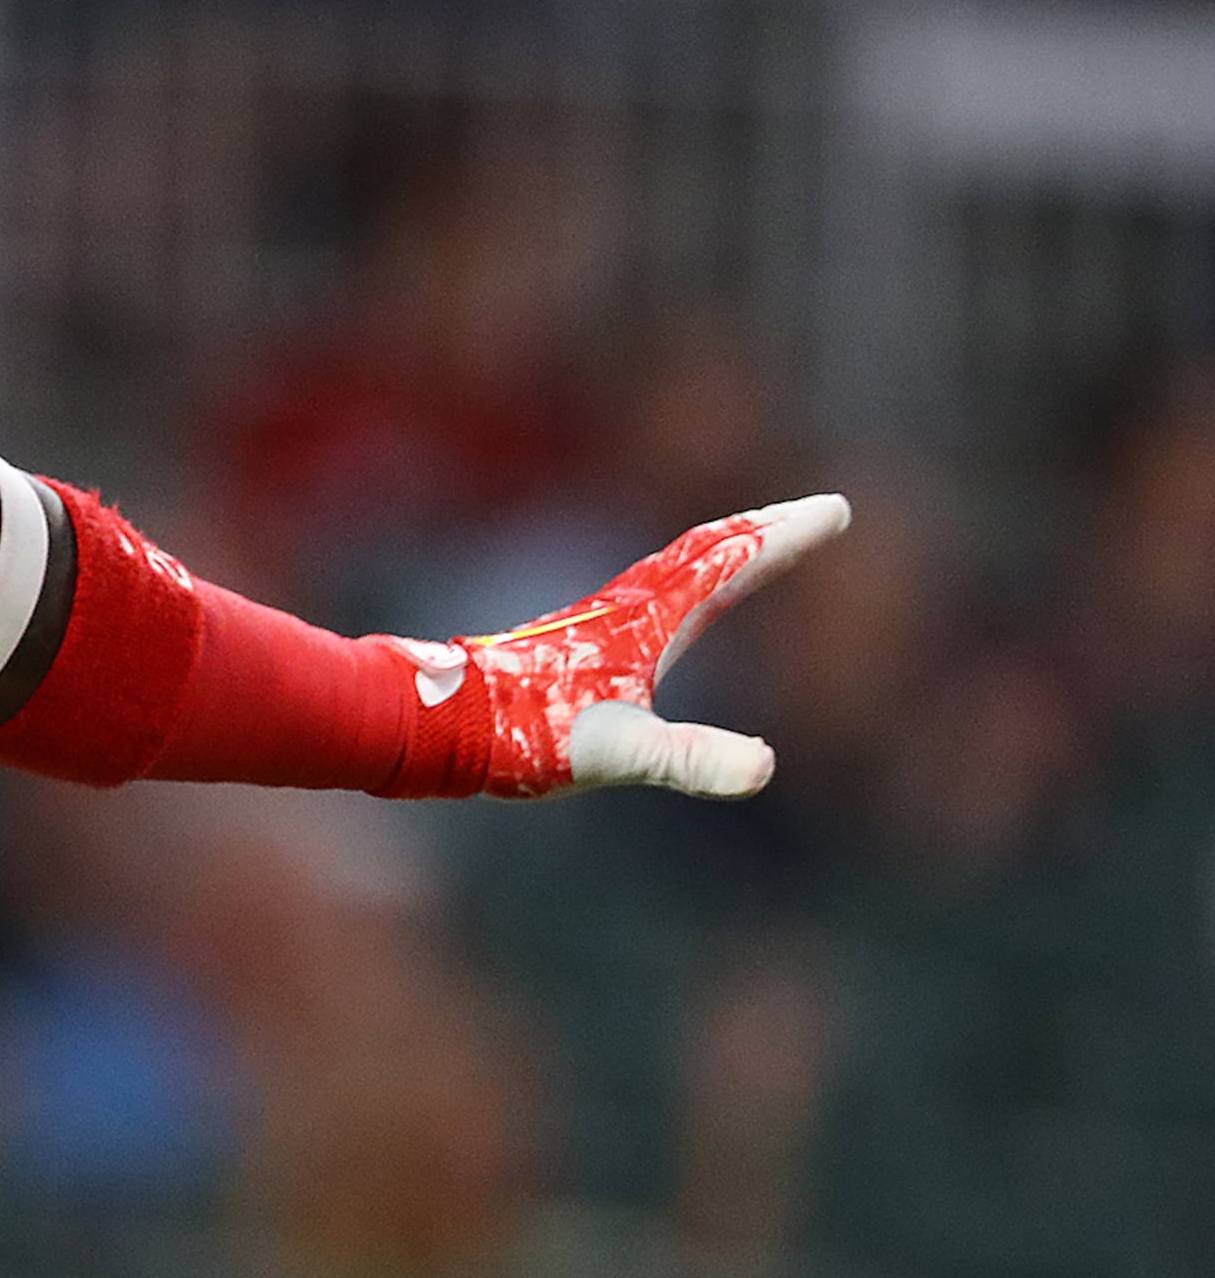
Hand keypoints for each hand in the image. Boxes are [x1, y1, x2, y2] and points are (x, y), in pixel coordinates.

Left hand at [394, 494, 851, 798]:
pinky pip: (647, 593)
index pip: (730, 564)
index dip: (785, 538)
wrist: (441, 720)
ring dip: (721, 550)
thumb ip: (691, 759)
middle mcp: (626, 608)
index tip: (837, 510)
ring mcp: (599, 622)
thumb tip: (764, 767)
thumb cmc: (526, 734)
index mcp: (648, 621)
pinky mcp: (576, 642)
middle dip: (763, 531)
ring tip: (753, 544)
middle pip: (705, 551)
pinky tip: (673, 603)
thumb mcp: (620, 753)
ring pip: (673, 568)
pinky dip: (681, 580)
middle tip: (812, 513)